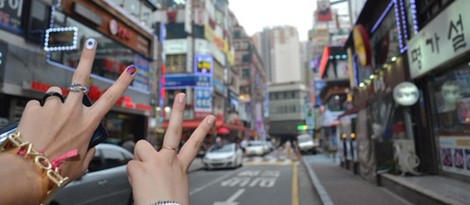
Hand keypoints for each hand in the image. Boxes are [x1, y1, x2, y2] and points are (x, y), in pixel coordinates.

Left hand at [0, 38, 135, 203]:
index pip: (111, 98)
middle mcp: (74, 111)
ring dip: (53, 105)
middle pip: (82, 78)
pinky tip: (35, 126)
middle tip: (90, 43)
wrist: (30, 169)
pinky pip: (37, 106)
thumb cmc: (57, 169)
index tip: (130, 69)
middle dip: (87, 58)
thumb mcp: (81, 163)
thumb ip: (88, 151)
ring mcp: (55, 107)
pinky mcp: (36, 107)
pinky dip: (36, 114)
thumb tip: (89, 146)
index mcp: (88, 123)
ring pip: (55, 95)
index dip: (123, 82)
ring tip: (46, 123)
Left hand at [127, 93, 214, 204]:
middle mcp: (170, 160)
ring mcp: (155, 161)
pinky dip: (131, 175)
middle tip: (180, 96)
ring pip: (140, 147)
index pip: (194, 144)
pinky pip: (130, 166)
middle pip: (174, 131)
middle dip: (178, 111)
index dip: (202, 130)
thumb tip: (153, 171)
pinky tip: (138, 184)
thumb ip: (166, 173)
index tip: (209, 117)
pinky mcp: (140, 166)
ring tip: (143, 175)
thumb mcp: (175, 187)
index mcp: (181, 167)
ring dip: (139, 158)